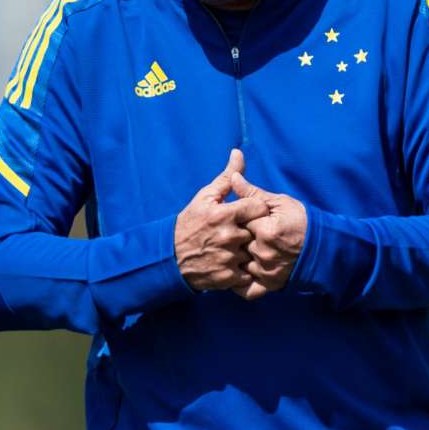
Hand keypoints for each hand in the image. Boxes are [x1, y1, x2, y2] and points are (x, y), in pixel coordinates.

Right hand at [175, 151, 270, 292]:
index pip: (258, 207)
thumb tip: (238, 152)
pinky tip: (236, 263)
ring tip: (237, 248)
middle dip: (253, 231)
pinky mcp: (228, 277)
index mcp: (224, 214)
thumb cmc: (189, 223)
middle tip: (243, 233)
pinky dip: (245, 269)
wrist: (170, 258)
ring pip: (254, 252)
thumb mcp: (205, 197)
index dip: (256, 211)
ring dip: (249, 251)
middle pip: (258, 231)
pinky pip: (249, 272)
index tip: (250, 214)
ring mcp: (228, 258)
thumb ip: (227, 177)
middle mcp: (228, 236)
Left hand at [234, 166, 307, 299]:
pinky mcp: (269, 285)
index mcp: (265, 230)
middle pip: (236, 244)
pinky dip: (239, 284)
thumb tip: (234, 178)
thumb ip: (253, 194)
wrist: (324, 248)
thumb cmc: (302, 222)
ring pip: (238, 265)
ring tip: (239, 252)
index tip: (241, 218)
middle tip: (240, 235)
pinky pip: (246, 289)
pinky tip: (238, 274)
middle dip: (235, 239)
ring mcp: (266, 271)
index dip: (238, 219)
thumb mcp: (280, 203)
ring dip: (237, 259)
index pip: (238, 222)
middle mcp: (263, 253)